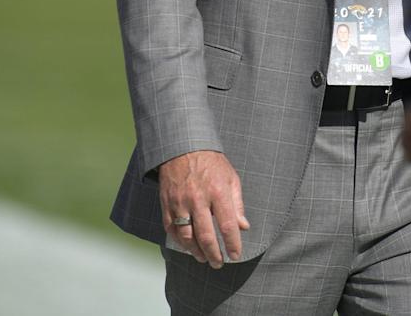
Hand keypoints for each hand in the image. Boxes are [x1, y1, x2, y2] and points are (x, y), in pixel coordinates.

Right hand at [159, 150, 249, 267]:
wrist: (183, 148)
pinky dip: (180, 243)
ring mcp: (180, 203)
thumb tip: (244, 227)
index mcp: (218, 191)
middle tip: (219, 263)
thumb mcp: (231, 178)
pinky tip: (189, 248)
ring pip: (187, 237)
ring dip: (196, 252)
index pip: (227, 224)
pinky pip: (172, 230)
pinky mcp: (167, 205)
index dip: (233, 243)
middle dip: (214, 254)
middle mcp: (198, 199)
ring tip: (204, 258)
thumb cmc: (211, 163)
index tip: (236, 254)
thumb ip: (238, 204)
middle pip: (206, 235)